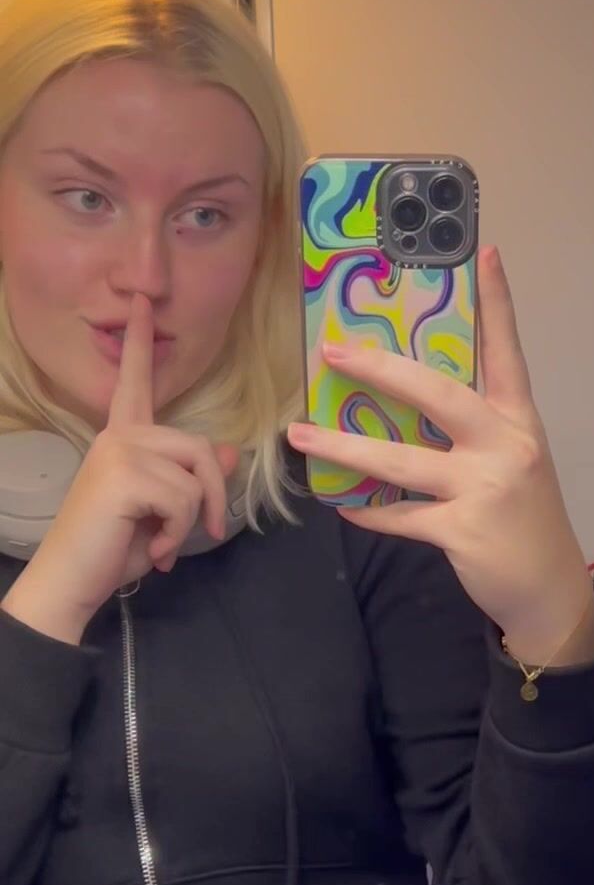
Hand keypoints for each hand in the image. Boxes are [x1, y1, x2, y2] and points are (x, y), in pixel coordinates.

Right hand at [12, 293, 238, 633]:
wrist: (71, 582)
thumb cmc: (111, 549)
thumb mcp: (164, 511)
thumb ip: (193, 479)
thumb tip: (230, 451)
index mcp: (122, 437)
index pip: (135, 383)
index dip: (140, 343)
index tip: (144, 302)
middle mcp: (119, 435)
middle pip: (201, 447)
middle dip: (212, 496)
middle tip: (205, 534)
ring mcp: (119, 450)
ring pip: (196, 475)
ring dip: (192, 519)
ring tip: (163, 543)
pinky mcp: (124, 473)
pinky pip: (184, 498)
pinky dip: (178, 533)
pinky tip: (153, 549)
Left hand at [287, 246, 593, 665]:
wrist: (550, 590)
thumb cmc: (524, 518)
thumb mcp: (514, 461)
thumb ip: (472, 430)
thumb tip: (405, 400)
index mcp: (519, 421)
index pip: (508, 351)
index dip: (498, 302)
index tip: (486, 252)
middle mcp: (506, 445)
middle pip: (439, 394)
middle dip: (381, 369)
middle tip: (333, 351)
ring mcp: (485, 488)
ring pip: (402, 459)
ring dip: (344, 446)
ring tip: (300, 434)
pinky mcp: (463, 530)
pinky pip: (400, 515)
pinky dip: (369, 511)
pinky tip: (342, 504)